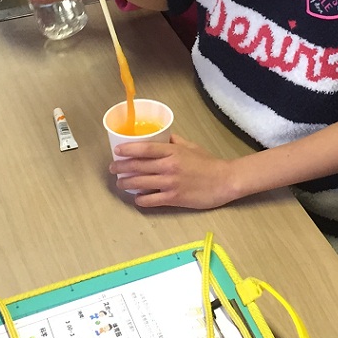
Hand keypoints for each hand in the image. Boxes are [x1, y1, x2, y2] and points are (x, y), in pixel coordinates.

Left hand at [111, 134, 241, 208]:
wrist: (224, 181)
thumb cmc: (208, 163)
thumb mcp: (191, 146)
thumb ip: (174, 142)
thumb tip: (162, 137)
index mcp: (173, 152)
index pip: (144, 149)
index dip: (128, 150)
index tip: (117, 151)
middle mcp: (169, 167)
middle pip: (138, 166)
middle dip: (121, 167)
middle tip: (113, 168)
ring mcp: (170, 184)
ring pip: (140, 183)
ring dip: (126, 183)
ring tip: (120, 183)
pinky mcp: (174, 199)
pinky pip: (151, 200)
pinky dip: (141, 199)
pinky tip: (137, 198)